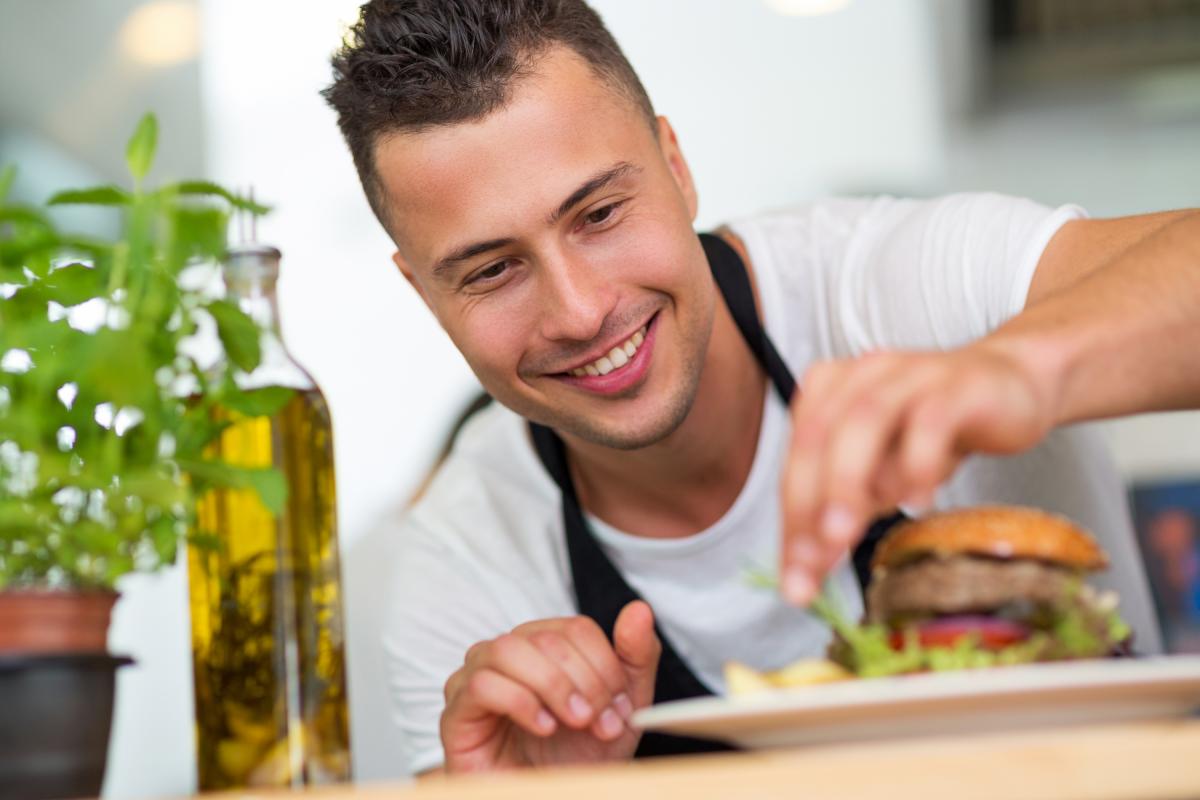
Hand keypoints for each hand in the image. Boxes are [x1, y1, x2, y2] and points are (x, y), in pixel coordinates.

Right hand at [440, 600, 660, 771]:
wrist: (548, 798)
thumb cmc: (577, 756)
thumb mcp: (621, 708)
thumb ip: (636, 657)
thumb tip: (640, 609)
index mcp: (544, 645)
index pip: (575, 628)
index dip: (604, 665)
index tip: (620, 707)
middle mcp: (508, 653)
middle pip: (546, 638)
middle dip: (584, 681)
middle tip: (600, 722)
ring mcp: (476, 678)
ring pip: (508, 649)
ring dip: (552, 686)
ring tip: (574, 722)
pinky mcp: (457, 712)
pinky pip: (481, 685)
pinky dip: (520, 703)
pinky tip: (543, 728)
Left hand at [779, 344, 1054, 603]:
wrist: (1011, 385)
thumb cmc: (933, 431)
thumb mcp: (883, 471)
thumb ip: (849, 506)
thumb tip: (811, 565)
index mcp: (830, 389)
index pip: (799, 457)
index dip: (792, 519)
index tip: (795, 577)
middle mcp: (862, 375)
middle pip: (819, 436)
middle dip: (809, 504)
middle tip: (812, 560)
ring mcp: (909, 375)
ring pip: (865, 421)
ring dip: (848, 481)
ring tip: (843, 534)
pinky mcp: (956, 387)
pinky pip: (930, 420)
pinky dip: (918, 461)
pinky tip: (918, 501)